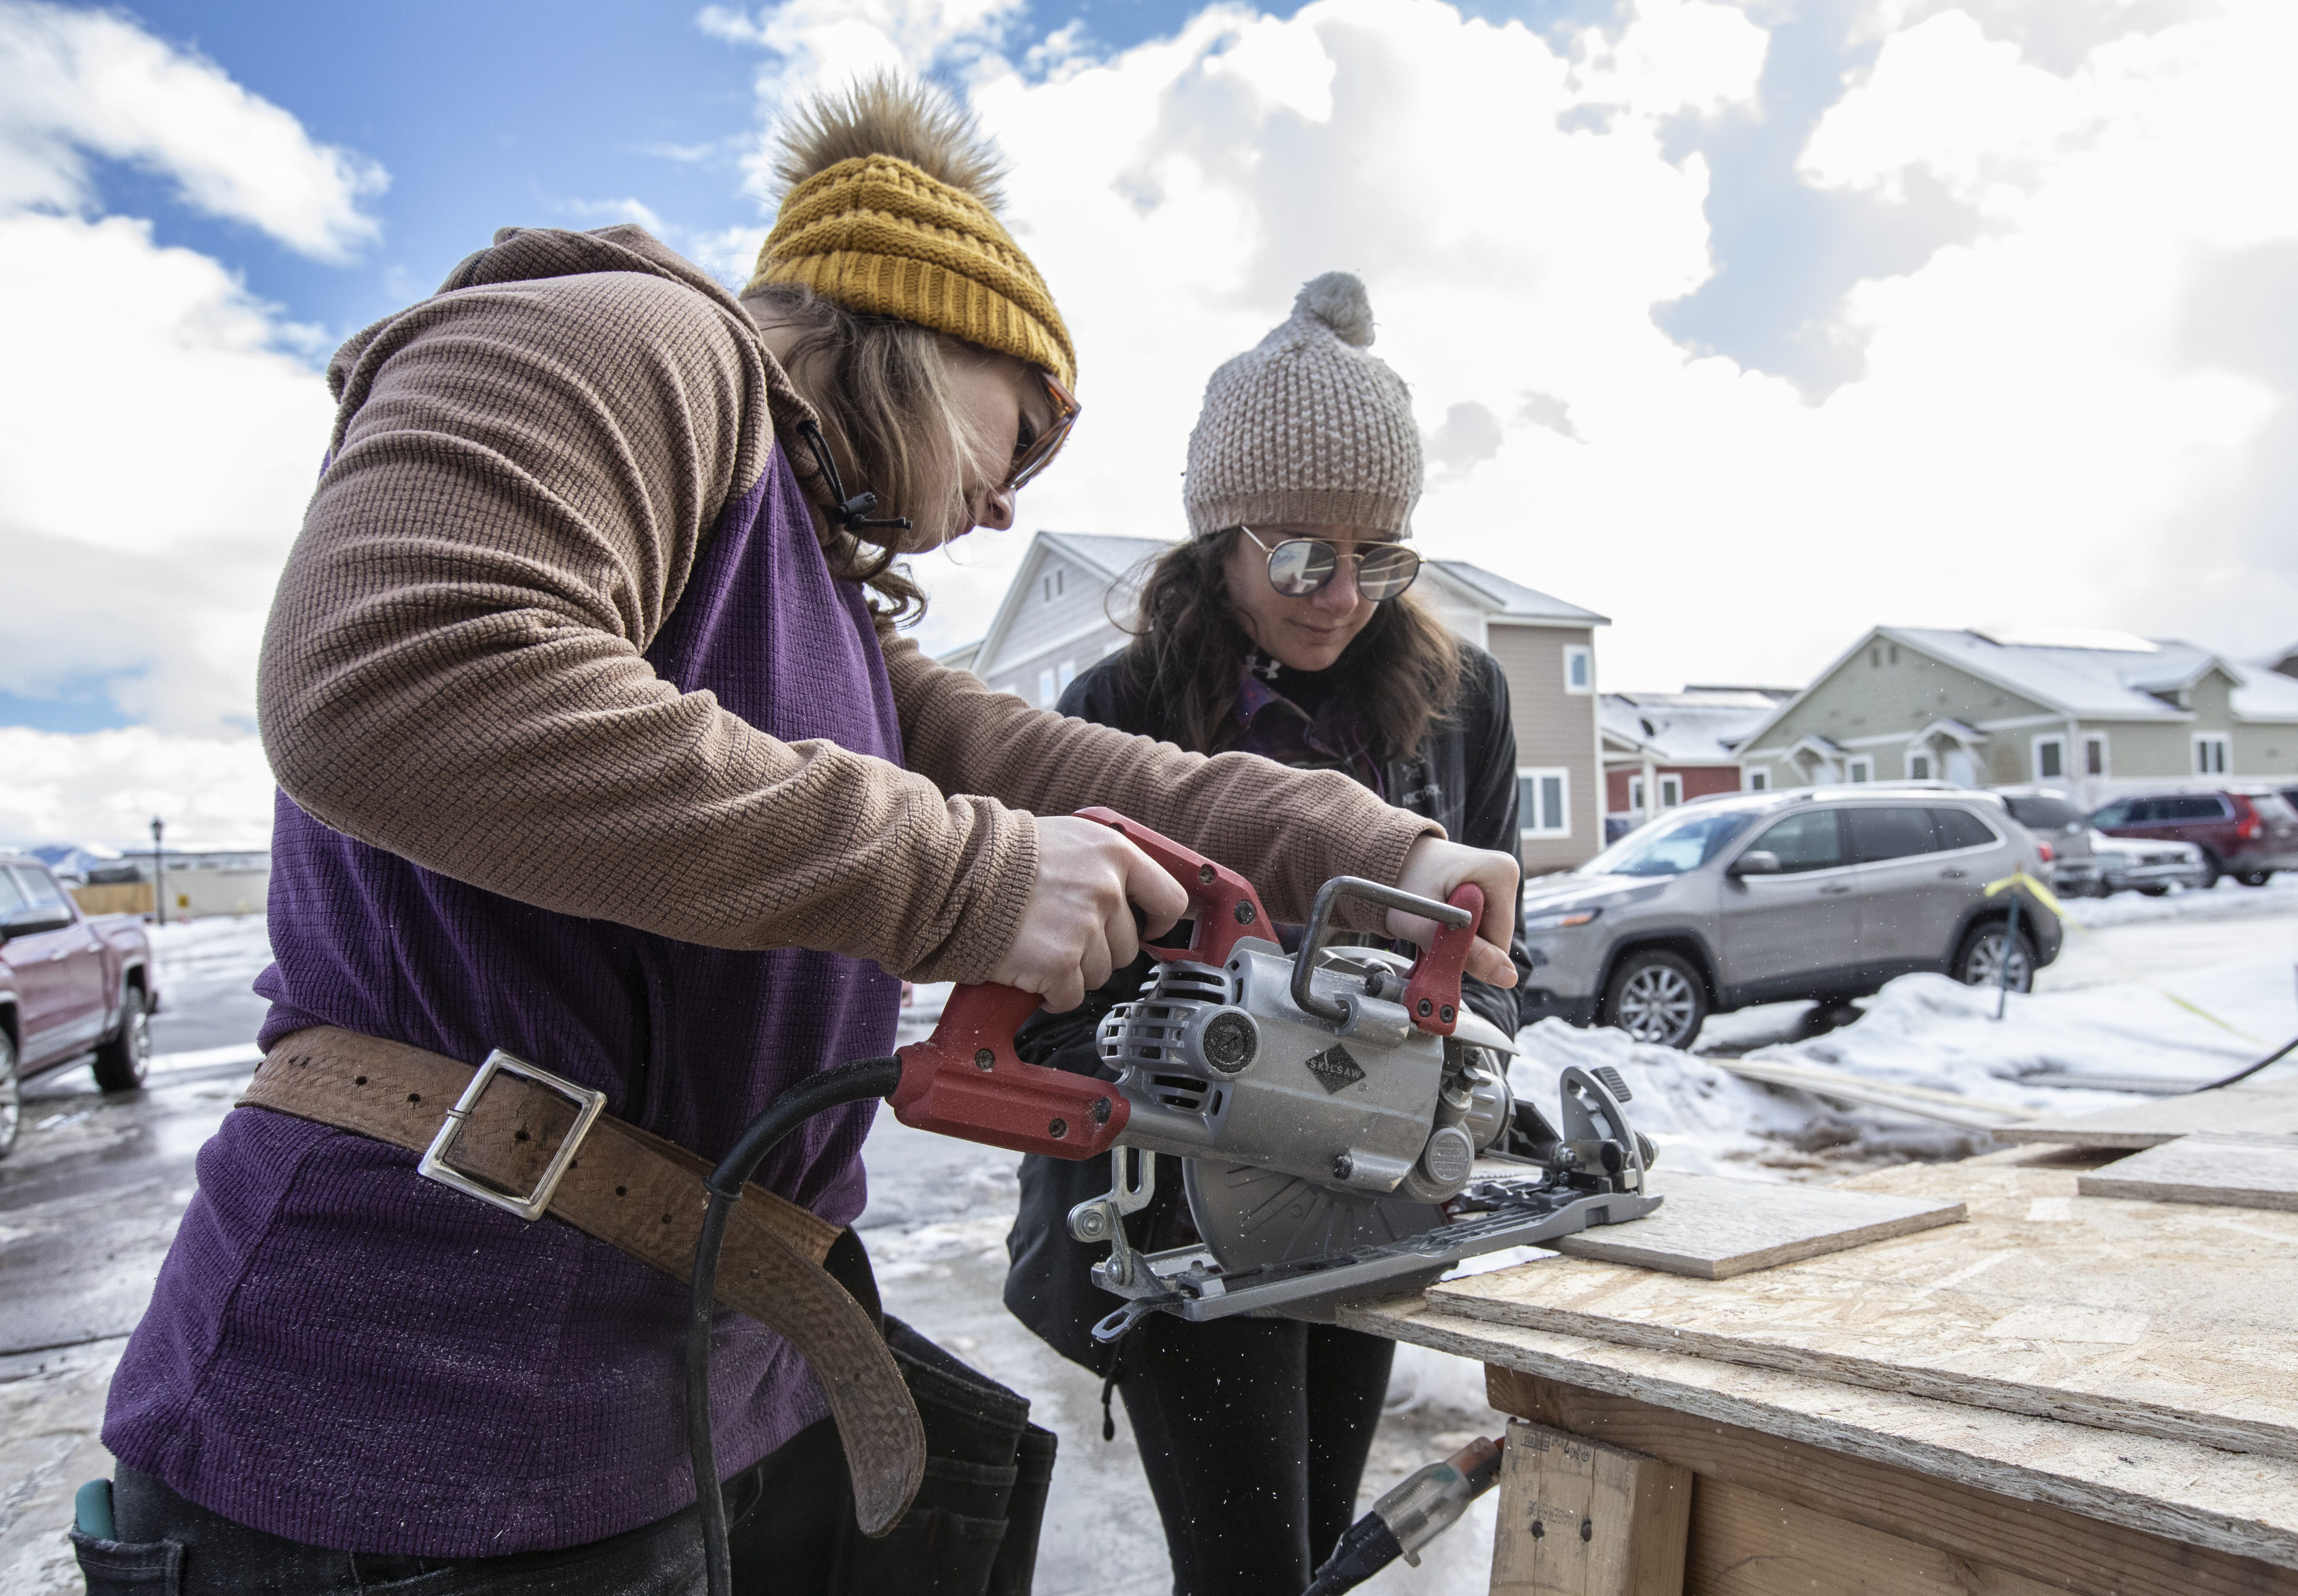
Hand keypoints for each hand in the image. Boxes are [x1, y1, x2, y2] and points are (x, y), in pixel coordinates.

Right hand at [989, 816, 1190, 1011]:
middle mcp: (1106, 889)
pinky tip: (1028, 969)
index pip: (1169, 900)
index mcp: (1113, 853)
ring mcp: (1084, 927)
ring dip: (1071, 971)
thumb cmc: (999, 859)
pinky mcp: (1059, 962)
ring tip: (1037, 945)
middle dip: (1097, 949)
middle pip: (1127, 947)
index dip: (1155, 922)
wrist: (951, 874)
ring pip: (1100, 974)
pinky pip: (1070, 997)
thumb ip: (1101, 867)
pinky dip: (1050, 993)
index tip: (1141, 929)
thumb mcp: (1065, 840)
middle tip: (1059, 934)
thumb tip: (1129, 900)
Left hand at [1388, 837, 1520, 987]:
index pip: (1500, 943)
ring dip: (1459, 940)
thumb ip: (1466, 952)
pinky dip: (1460, 932)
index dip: (1467, 952)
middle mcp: (1505, 874)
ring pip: (1487, 937)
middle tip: (1433, 931)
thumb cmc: (1400, 887)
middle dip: (1463, 946)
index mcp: (1499, 874)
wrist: (1389, 865)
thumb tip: (1508, 978)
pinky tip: (1442, 920)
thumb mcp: (1426, 925)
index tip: (1439, 938)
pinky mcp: (1489, 889)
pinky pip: (1481, 926)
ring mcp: (1498, 881)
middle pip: (1495, 940)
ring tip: (1435, 923)